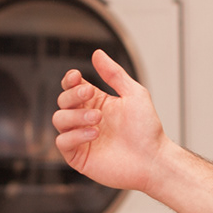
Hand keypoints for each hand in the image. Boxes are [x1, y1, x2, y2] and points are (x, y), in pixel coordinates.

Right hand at [53, 49, 170, 193]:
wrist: (153, 159)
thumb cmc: (147, 130)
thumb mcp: (134, 94)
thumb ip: (114, 74)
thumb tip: (97, 53)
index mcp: (96, 103)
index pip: (72, 87)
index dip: (70, 80)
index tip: (76, 76)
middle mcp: (85, 119)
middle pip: (63, 100)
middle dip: (73, 95)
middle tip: (90, 94)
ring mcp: (80, 138)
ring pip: (59, 119)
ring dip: (75, 115)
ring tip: (97, 118)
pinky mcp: (78, 156)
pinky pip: (62, 142)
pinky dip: (75, 135)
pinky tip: (94, 133)